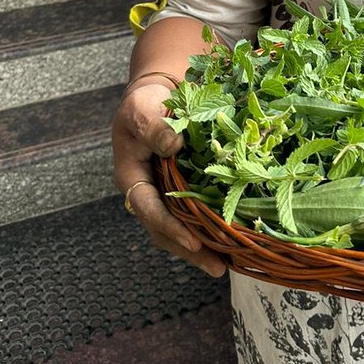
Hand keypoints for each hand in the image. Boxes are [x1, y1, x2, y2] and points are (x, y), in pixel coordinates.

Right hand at [112, 83, 226, 276]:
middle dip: (190, 250)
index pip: (149, 209)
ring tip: (227, 265)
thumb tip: (173, 146)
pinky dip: (210, 228)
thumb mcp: (142, 109)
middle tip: (218, 267)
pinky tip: (231, 241)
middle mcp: (147, 192)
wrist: (157, 96)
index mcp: (131, 178)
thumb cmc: (145, 103)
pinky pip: (194, 214)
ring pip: (180, 228)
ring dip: (202, 247)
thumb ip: (153, 128)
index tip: (193, 241)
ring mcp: (165, 193)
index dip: (170, 227)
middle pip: (165, 230)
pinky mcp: (182, 189)